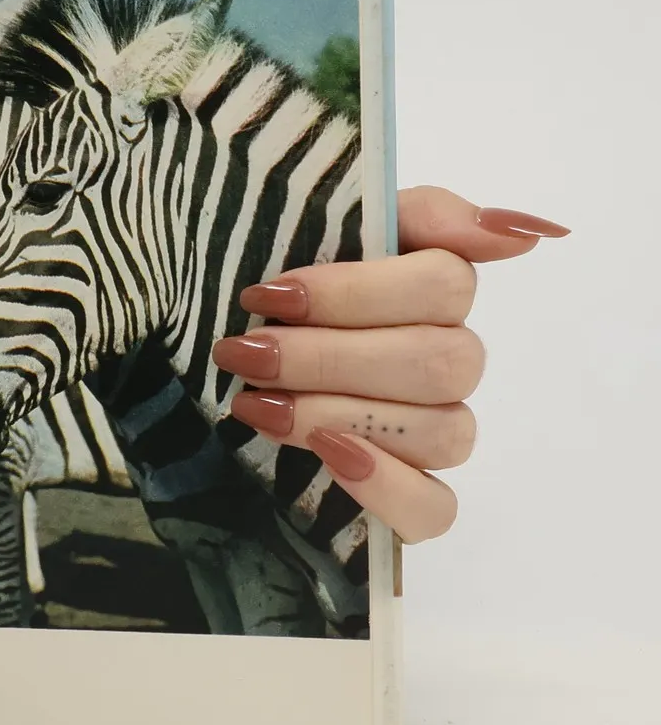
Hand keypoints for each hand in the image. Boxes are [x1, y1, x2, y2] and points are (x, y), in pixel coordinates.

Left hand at [211, 187, 565, 542]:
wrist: (206, 365)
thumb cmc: (256, 301)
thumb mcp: (304, 232)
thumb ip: (411, 215)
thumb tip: (517, 232)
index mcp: (428, 292)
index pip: (445, 284)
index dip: (355, 291)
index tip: (267, 294)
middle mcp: (444, 362)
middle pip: (441, 361)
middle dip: (328, 358)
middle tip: (244, 354)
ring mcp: (431, 434)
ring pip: (442, 430)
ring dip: (338, 414)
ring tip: (256, 404)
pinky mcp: (408, 499)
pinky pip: (436, 508)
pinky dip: (387, 485)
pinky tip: (331, 455)